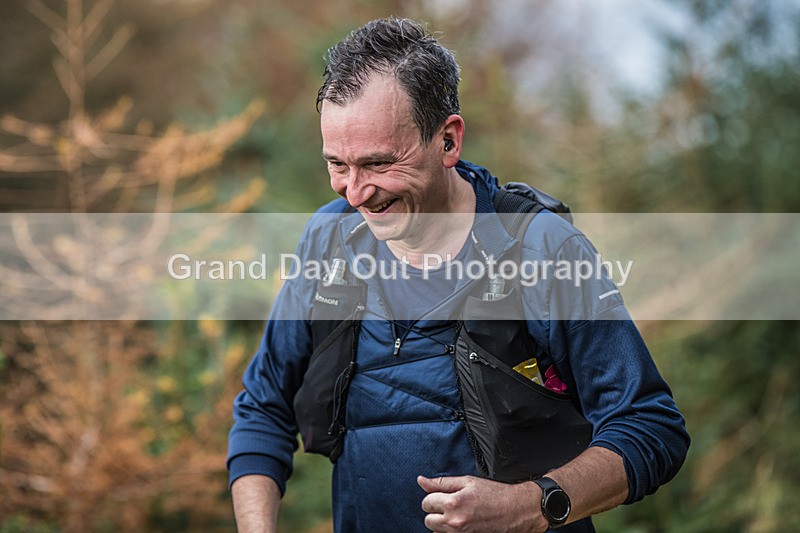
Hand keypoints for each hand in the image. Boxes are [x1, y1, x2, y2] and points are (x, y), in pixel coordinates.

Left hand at [418, 475, 547, 532]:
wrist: (517, 511)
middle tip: (451, 505)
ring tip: (459, 515)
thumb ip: (441, 482)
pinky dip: (450, 532)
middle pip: (428, 519)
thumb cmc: (494, 494)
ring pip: (436, 531)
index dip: (434, 497)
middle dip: (436, 512)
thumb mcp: (468, 481)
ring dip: (442, 524)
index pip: (426, 502)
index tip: (444, 496)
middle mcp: (454, 522)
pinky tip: (462, 524)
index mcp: (453, 503)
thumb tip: (421, 480)